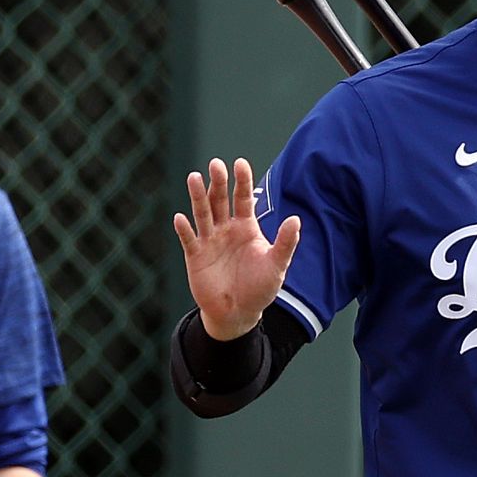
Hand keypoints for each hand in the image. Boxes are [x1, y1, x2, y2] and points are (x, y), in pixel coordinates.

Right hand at [172, 157, 300, 339]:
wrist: (238, 313)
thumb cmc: (259, 288)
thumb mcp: (276, 266)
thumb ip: (285, 243)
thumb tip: (296, 219)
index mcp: (246, 227)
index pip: (243, 198)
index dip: (242, 181)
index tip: (240, 163)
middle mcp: (226, 229)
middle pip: (220, 200)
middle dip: (218, 182)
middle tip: (216, 164)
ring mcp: (209, 241)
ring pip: (202, 214)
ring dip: (197, 196)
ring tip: (193, 177)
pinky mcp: (195, 256)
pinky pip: (189, 239)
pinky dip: (184, 229)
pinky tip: (180, 218)